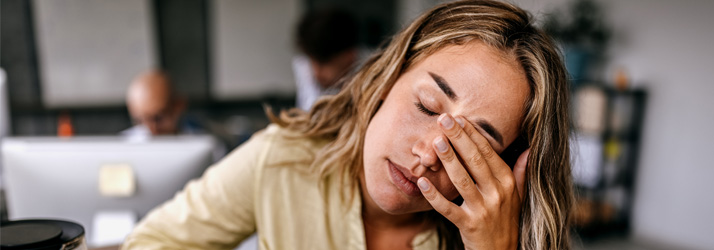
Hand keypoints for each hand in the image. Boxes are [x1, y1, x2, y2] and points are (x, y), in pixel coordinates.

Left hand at [417, 113, 529, 249]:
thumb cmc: (507, 221)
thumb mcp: (518, 196)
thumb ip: (521, 172)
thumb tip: (529, 150)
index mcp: (507, 182)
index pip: (488, 153)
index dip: (474, 134)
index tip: (460, 118)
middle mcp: (497, 194)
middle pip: (475, 161)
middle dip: (459, 138)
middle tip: (444, 120)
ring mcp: (483, 210)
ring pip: (462, 180)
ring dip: (448, 160)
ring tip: (436, 142)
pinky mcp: (469, 225)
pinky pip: (448, 208)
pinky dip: (434, 196)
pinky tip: (421, 182)